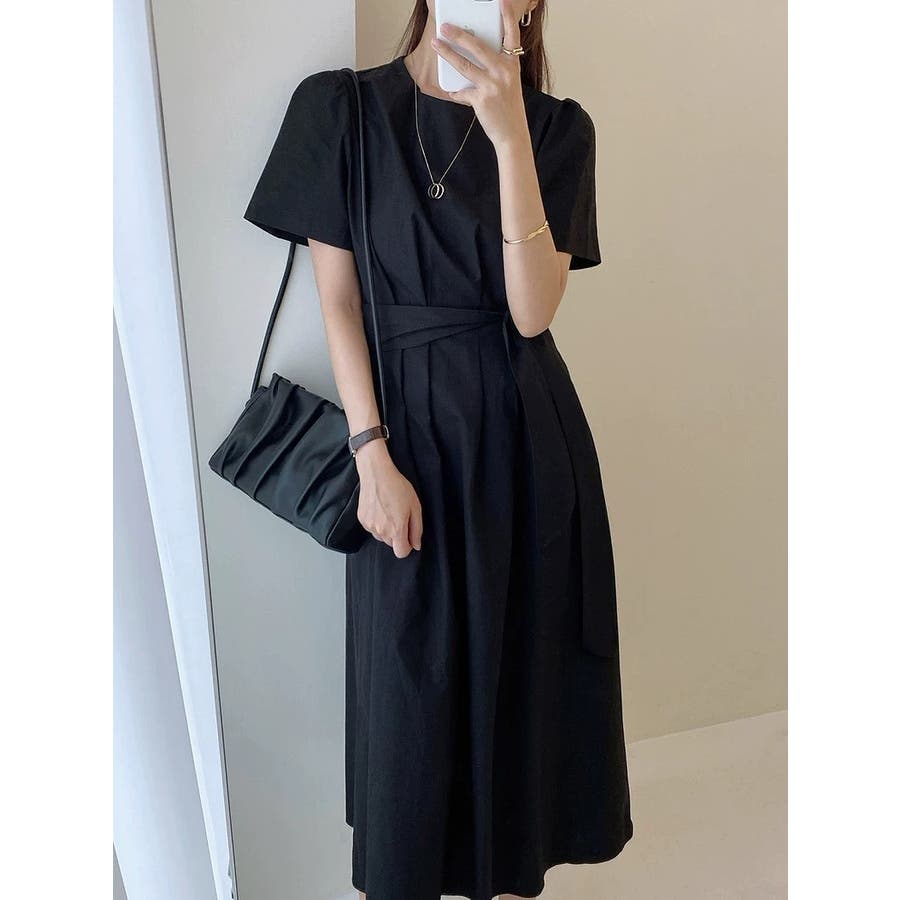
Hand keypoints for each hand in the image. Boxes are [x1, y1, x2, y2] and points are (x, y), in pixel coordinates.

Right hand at [354, 440, 422, 557]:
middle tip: (400, 516)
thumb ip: (417, 530)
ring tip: (389, 511)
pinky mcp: (362, 520)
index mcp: (396, 529)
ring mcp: (370, 526)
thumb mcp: (415, 507)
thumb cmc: (397, 487)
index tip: (409, 536)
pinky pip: (373, 529)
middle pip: (392, 544)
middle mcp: (381, 531)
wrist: (377, 474)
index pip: (401, 553)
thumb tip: (416, 545)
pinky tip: (380, 509)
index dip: (407, 546)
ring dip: (387, 529)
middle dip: (397, 535)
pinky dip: (377, 523)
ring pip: (382, 537)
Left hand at [430, 0, 530, 149]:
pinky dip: (455, 91)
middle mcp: (504, 71)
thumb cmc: (509, 108)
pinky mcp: (481, 99)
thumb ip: (495, 68)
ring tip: (436, 45)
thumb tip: (471, 57)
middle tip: (445, 26)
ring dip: (447, 53)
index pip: (511, 35)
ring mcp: (492, 85)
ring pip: (464, 65)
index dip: (506, 17)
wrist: (512, 134)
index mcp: (512, 64)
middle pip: (478, 46)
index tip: (500, 1)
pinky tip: (451, 90)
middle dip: (459, 34)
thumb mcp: (508, 82)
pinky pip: (462, 91)